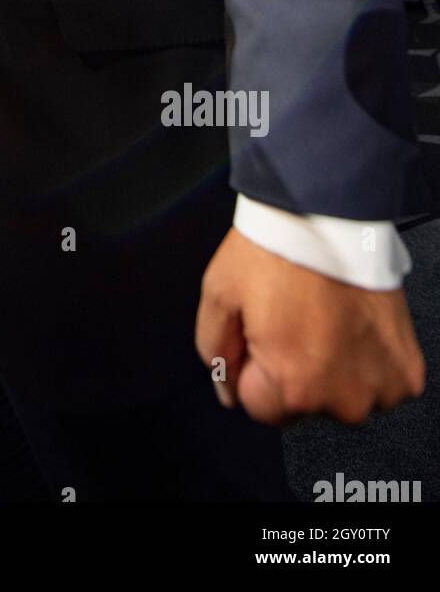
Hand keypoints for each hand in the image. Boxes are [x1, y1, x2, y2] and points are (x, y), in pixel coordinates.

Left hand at [196, 227, 424, 424]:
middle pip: (303, 405)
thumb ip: (215, 351)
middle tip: (295, 319)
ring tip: (325, 317)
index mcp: (294, 385)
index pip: (260, 407)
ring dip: (332, 369)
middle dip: (292, 371)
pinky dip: (365, 360)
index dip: (253, 366)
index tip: (263, 331)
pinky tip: (351, 322)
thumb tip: (226, 390)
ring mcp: (381, 386)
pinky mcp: (407, 370)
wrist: (331, 214)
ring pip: (341, 395)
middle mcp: (343, 397)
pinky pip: (377, 383)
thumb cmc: (277, 249)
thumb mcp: (220, 293)